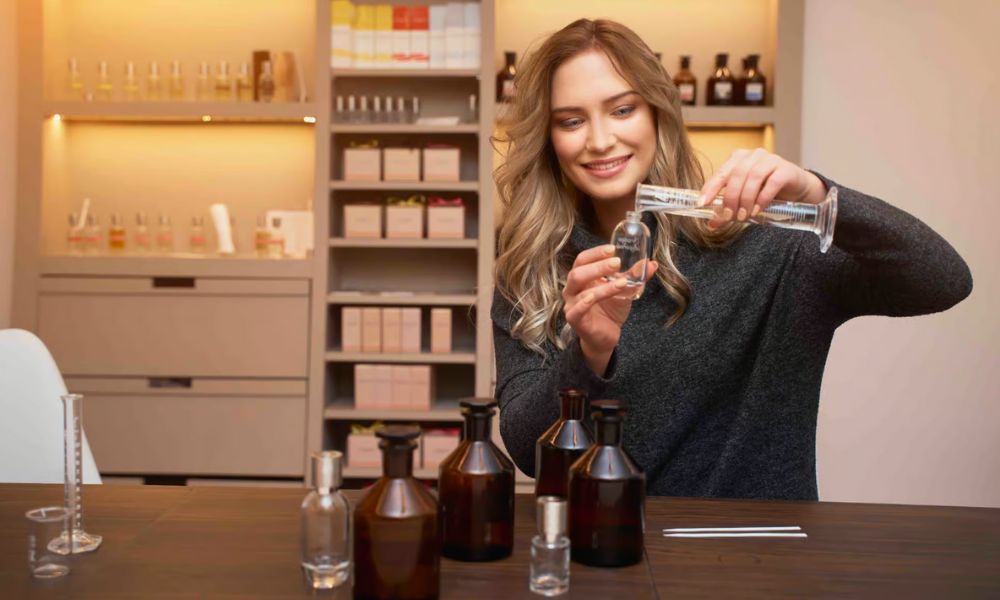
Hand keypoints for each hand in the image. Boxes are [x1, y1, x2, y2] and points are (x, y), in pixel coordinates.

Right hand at [562, 244, 657, 367]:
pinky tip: (597, 296)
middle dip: (598, 266)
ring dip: (603, 285)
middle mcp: (573, 289)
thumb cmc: (610, 309)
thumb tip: (652, 264)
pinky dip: (588, 302)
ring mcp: (572, 304)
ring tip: (622, 282)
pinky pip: (577, 309)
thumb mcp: (624, 290)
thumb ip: (635, 276)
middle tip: (617, 263)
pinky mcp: (574, 319)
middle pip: (578, 271)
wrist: (606, 336)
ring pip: (582, 290)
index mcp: (582, 277)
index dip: (596, 253)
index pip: (583, 259)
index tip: (613, 248)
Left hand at [699, 148, 826, 227]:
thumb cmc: (766, 191)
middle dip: (730, 198)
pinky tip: (758, 210)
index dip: (710, 188)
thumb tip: (710, 225)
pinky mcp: (786, 169)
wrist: (796, 189)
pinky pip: (772, 182)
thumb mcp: (744, 200)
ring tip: (744, 216)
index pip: (721, 173)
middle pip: (737, 175)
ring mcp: (771, 160)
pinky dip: (763, 197)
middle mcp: (753, 156)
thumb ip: (727, 210)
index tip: (702, 204)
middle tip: (729, 215)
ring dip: (746, 199)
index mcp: (738, 159)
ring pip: (753, 177)